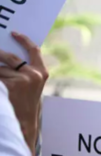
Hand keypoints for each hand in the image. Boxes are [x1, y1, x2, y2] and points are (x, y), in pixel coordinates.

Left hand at [0, 32, 47, 153]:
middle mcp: (33, 74)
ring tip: (2, 81)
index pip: (34, 50)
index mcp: (41, 72)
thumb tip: (6, 57)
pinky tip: (1, 85)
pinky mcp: (10, 85)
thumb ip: (24, 70)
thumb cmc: (25, 103)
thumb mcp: (32, 85)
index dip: (24, 40)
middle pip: (10, 57)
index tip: (14, 33)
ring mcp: (22, 80)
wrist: (23, 123)